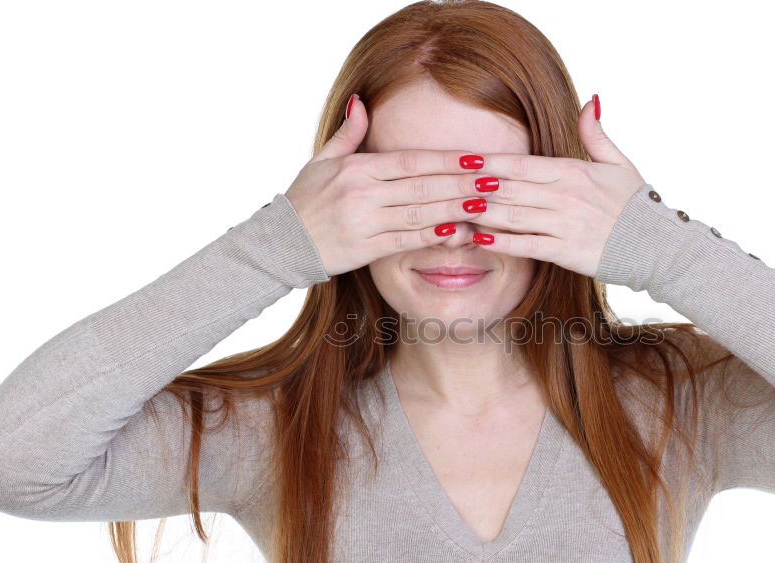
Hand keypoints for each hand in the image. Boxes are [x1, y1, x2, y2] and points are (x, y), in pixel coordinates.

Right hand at [283, 94, 492, 275]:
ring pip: (420, 213)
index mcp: (357, 168)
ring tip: (485, 204)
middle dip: (462, 182)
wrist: (278, 244)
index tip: (476, 158)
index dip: (447, 160)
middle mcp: (362, 193)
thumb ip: (348, 134)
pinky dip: (433, 236)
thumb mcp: (320, 161)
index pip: (411, 160)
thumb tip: (362, 100)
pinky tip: (457, 231)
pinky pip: (406, 241)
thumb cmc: (304, 201)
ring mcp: (365, 222)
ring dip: (456, 208)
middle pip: (423, 185)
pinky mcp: (366, 249)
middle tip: (495, 180)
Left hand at [464, 95, 646, 277]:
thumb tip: (590, 101)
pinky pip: (526, 245)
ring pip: (512, 215)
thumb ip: (595, 134)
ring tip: (455, 210)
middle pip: (509, 188)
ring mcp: (564, 224)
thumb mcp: (618, 163)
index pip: (520, 164)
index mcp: (572, 171)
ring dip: (481, 213)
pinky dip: (501, 242)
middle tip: (447, 185)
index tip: (463, 160)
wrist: (656, 245)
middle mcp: (565, 196)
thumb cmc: (634, 205)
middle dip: (476, 187)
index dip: (488, 163)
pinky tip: (480, 239)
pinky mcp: (565, 252)